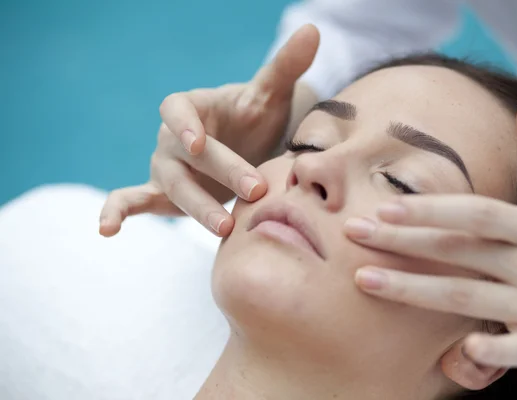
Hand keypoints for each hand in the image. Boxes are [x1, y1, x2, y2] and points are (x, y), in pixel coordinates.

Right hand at [99, 25, 318, 236]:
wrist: (249, 147)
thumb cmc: (255, 118)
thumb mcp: (271, 93)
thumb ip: (286, 64)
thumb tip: (312, 31)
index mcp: (192, 107)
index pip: (178, 110)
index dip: (184, 125)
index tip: (199, 143)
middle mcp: (172, 137)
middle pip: (186, 155)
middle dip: (220, 173)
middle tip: (256, 192)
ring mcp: (166, 167)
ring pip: (174, 186)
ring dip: (197, 208)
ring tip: (225, 229)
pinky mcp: (163, 194)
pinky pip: (135, 200)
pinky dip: (118, 211)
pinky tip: (104, 229)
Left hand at [344, 86, 516, 376]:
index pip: (478, 214)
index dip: (432, 209)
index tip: (385, 206)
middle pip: (460, 251)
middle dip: (403, 242)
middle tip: (352, 233)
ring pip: (470, 297)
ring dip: (416, 291)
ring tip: (364, 282)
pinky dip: (494, 350)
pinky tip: (462, 349)